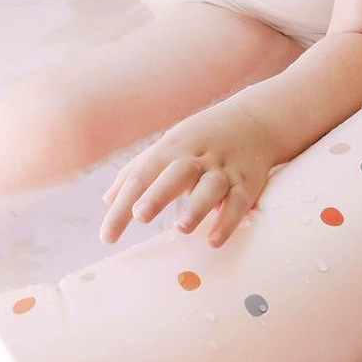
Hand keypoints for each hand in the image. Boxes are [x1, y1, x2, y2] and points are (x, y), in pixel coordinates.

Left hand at [99, 96, 277, 249]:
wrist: (255, 120)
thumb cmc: (201, 138)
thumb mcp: (168, 146)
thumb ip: (137, 170)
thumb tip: (106, 200)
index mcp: (171, 148)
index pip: (142, 176)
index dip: (123, 204)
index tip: (107, 236)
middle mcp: (197, 157)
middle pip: (176, 173)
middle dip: (158, 193)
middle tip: (140, 215)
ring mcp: (224, 168)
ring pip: (211, 186)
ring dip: (196, 206)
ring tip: (181, 228)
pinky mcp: (248, 182)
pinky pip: (239, 201)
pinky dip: (228, 220)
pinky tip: (214, 240)